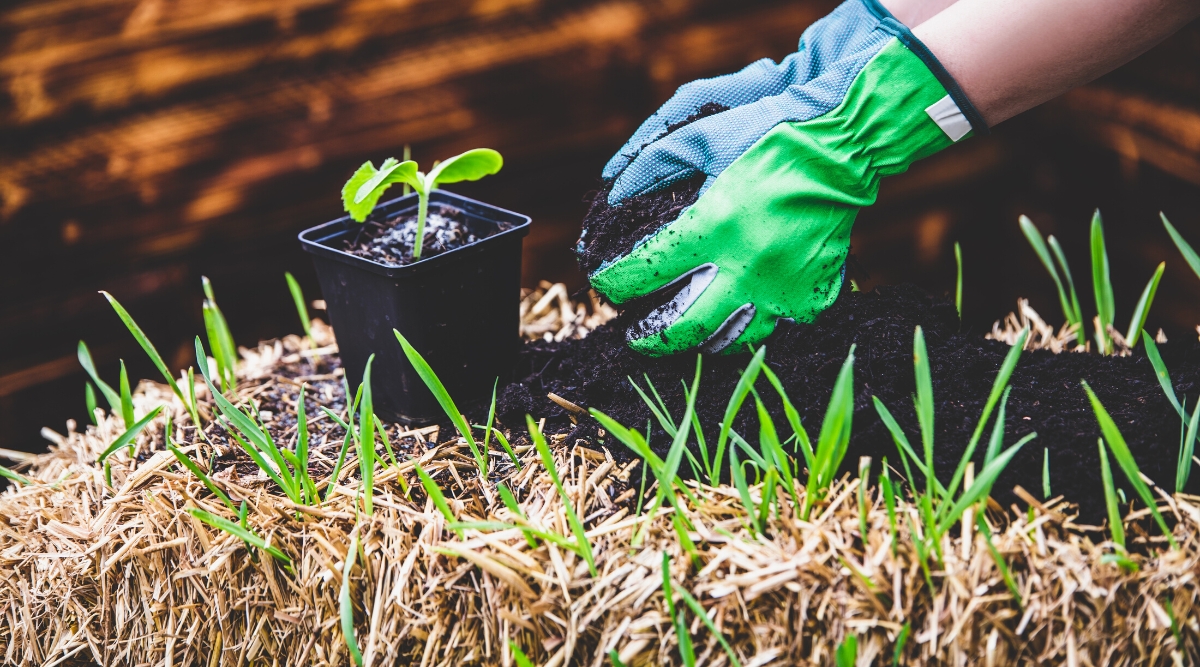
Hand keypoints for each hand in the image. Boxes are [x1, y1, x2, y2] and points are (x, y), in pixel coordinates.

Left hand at [589, 0, 983, 355]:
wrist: (846, 143)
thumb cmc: (770, 133)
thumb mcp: (701, 135)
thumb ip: (650, 165)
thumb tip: (613, 195)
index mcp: (717, 224)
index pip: (645, 272)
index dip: (614, 282)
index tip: (605, 281)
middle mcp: (749, 265)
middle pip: (682, 328)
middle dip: (647, 337)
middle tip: (634, 334)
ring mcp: (784, 288)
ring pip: (727, 340)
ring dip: (695, 339)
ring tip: (679, 330)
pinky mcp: (812, 297)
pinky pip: (771, 329)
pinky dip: (744, 326)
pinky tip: (730, 316)